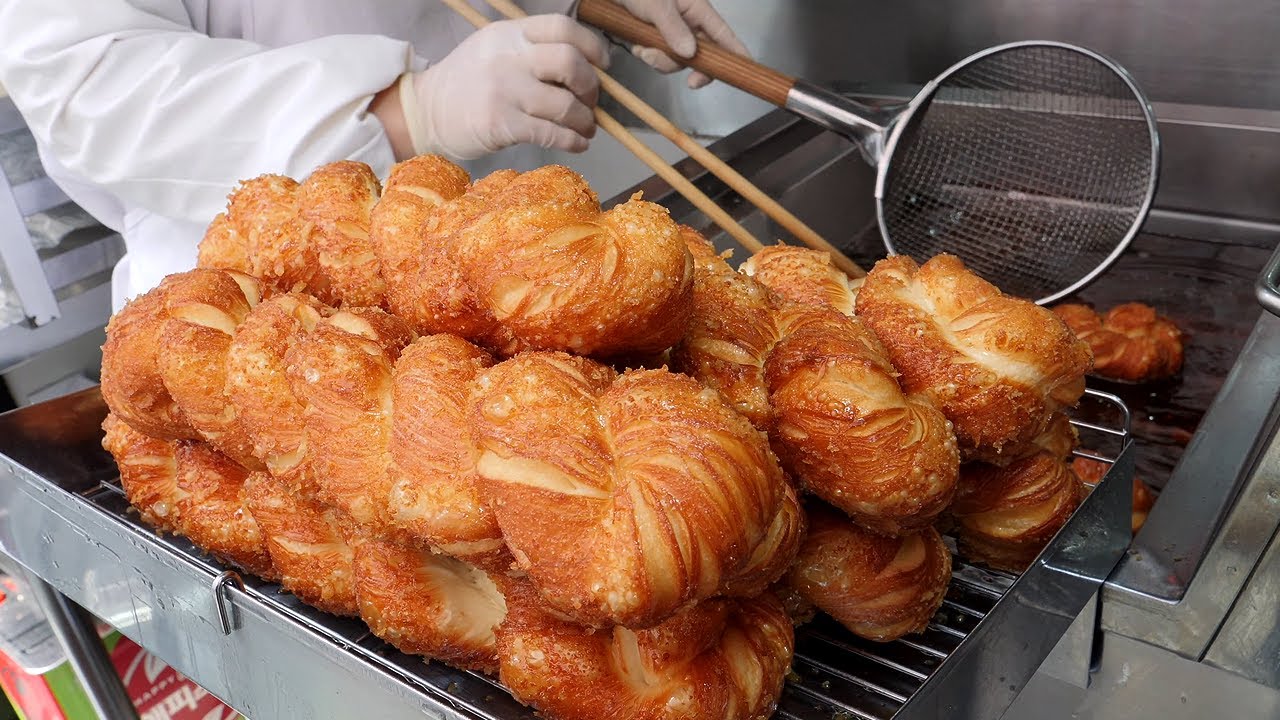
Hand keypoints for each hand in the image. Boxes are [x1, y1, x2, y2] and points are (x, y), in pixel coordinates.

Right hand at [404, 15, 608, 158]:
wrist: (427, 113)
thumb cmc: (469, 84)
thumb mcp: (495, 51)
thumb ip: (533, 53)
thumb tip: (587, 72)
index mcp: (510, 34)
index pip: (561, 27)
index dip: (591, 45)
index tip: (603, 65)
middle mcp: (507, 57)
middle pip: (569, 63)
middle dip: (591, 86)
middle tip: (591, 102)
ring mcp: (503, 90)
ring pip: (564, 104)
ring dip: (585, 120)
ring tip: (586, 128)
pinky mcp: (500, 123)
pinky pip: (551, 133)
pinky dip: (573, 141)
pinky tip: (577, 144)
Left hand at [613, 0, 746, 87]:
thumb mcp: (657, 5)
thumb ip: (673, 28)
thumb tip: (690, 53)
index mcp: (697, 10)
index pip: (724, 35)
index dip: (736, 53)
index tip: (742, 70)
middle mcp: (688, 23)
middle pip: (701, 55)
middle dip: (687, 66)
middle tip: (690, 82)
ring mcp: (672, 33)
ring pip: (677, 60)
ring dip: (660, 61)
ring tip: (643, 49)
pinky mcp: (656, 40)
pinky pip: (659, 58)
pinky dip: (648, 56)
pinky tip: (637, 46)